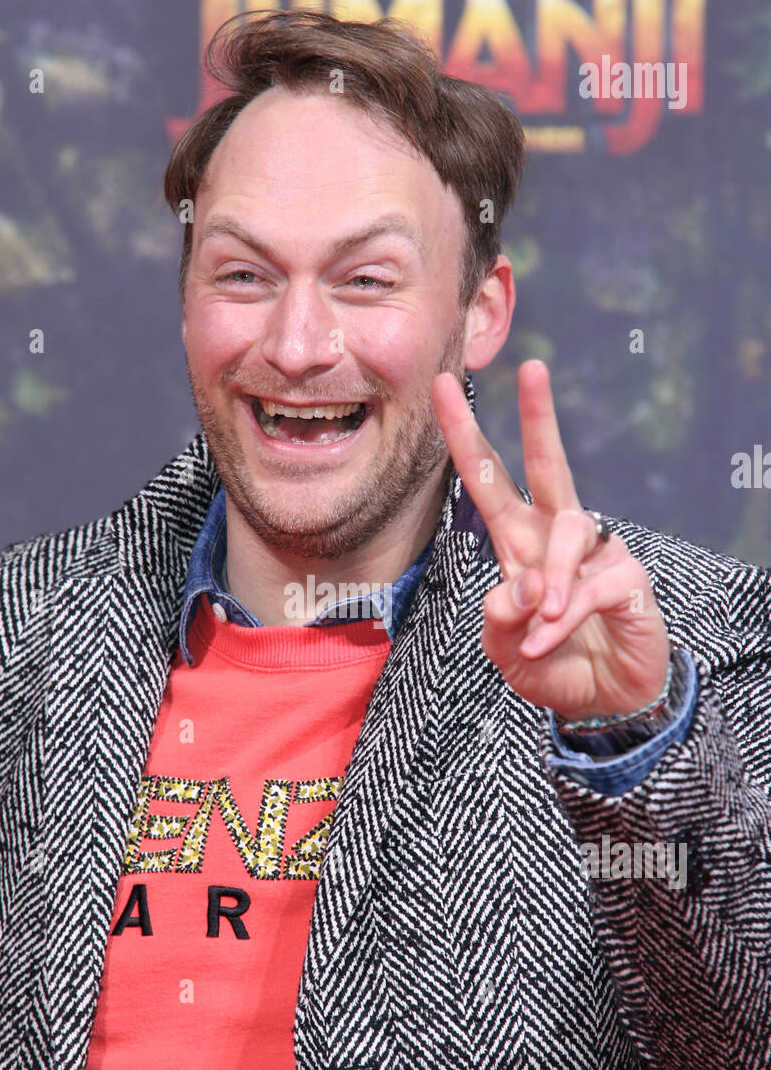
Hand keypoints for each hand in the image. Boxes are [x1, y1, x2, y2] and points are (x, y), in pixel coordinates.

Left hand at [431, 359, 670, 720]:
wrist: (603, 702)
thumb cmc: (550, 665)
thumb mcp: (504, 648)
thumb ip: (500, 618)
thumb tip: (523, 586)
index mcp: (519, 542)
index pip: (490, 481)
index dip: (466, 436)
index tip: (442, 388)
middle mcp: (557, 538)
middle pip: (550, 465)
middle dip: (539, 416)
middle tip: (533, 367)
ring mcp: (597, 554)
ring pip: (567, 536)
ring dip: (547, 584)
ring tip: (541, 624)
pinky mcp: (627, 579)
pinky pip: (588, 587)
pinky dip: (563, 619)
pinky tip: (550, 640)